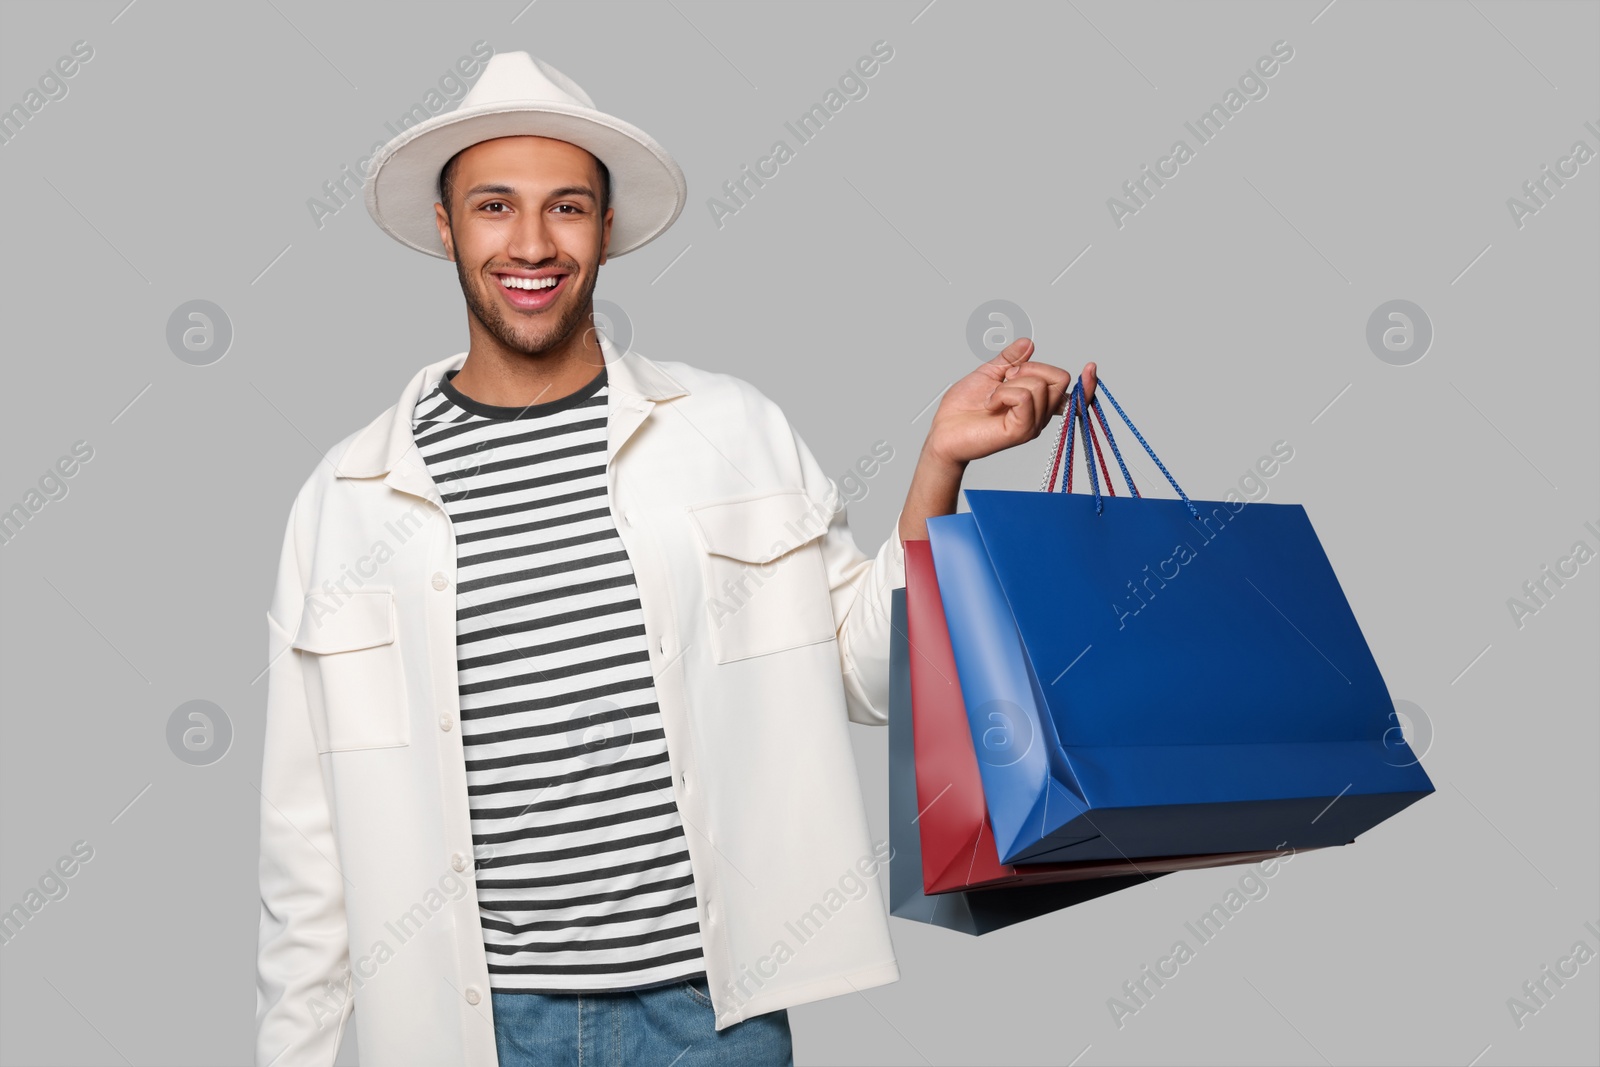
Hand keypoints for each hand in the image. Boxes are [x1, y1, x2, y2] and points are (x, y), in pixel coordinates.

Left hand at [924, 338, 1094, 466]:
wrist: (943, 430)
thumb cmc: (963, 409)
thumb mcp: (989, 374)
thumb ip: (1010, 359)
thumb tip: (1029, 343)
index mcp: (1037, 404)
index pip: (1073, 394)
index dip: (1088, 383)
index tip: (1091, 367)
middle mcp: (1040, 416)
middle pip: (1059, 379)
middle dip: (1030, 369)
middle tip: (1005, 381)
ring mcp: (1032, 425)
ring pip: (1039, 385)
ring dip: (1009, 383)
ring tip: (993, 397)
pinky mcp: (1020, 431)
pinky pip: (1024, 396)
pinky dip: (1003, 393)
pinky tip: (990, 404)